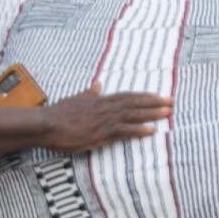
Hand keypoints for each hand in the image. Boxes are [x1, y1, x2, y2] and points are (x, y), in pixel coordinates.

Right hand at [40, 85, 173, 153]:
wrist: (46, 124)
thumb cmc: (58, 113)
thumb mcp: (75, 99)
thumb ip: (89, 93)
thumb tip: (97, 84)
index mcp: (100, 100)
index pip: (127, 96)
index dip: (143, 96)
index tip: (158, 96)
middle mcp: (105, 107)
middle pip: (134, 103)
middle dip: (154, 103)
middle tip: (172, 102)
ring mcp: (104, 120)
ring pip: (133, 114)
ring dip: (152, 114)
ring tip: (168, 113)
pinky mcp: (100, 133)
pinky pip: (123, 130)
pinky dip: (138, 130)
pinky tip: (151, 131)